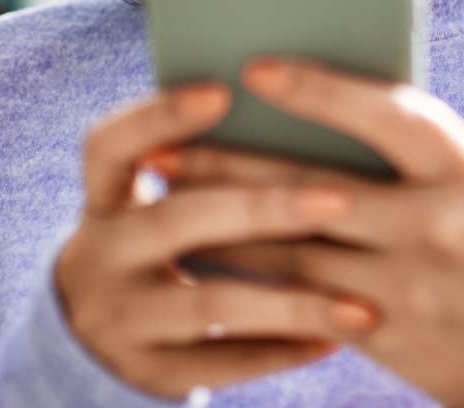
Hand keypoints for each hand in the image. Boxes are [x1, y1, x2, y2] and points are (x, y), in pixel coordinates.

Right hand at [52, 83, 386, 399]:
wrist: (99, 341)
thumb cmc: (168, 244)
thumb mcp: (158, 203)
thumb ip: (211, 168)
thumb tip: (311, 113)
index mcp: (105, 198)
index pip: (112, 145)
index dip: (160, 116)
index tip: (224, 91)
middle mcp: (98, 256)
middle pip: (178, 219)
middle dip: (264, 206)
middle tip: (342, 199)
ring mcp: (118, 321)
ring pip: (211, 304)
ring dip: (293, 301)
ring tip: (364, 302)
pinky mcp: (148, 373)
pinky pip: (225, 363)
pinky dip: (285, 350)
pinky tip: (340, 337)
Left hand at [172, 57, 463, 407]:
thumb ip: (424, 153)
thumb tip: (330, 112)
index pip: (386, 115)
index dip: (320, 91)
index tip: (256, 69)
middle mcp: (435, 225)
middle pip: (313, 188)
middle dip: (230, 166)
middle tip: (166, 147)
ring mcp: (407, 285)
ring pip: (292, 251)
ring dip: (221, 226)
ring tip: (168, 200)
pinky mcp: (385, 334)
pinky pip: (300, 303)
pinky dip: (249, 280)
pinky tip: (207, 261)